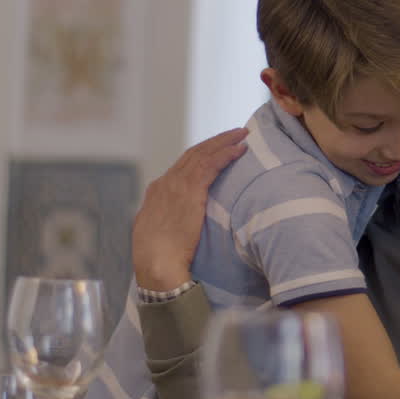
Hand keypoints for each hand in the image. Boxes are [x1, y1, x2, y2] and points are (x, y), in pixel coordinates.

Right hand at [132, 127, 247, 290]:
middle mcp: (166, 182)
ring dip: (224, 142)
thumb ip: (170, 217)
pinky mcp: (191, 191)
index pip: (183, 164)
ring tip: (242, 134)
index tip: (218, 148)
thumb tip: (179, 216)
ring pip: (204, 154)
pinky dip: (226, 154)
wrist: (157, 265)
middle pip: (194, 153)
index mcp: (158, 190)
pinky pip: (211, 165)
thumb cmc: (159, 258)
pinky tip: (240, 149)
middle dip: (216, 141)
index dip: (202, 154)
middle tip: (235, 133)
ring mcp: (177, 185)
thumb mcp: (159, 231)